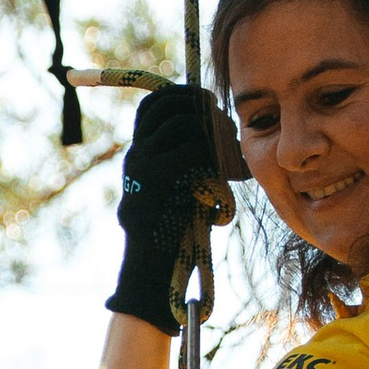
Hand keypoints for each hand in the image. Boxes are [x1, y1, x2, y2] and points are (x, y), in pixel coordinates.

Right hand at [107, 80, 233, 335]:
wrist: (153, 274)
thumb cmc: (175, 237)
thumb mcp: (182, 190)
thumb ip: (192, 161)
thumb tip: (222, 134)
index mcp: (139, 153)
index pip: (155, 103)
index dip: (183, 94)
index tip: (210, 103)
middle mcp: (137, 154)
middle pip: (169, 104)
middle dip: (202, 105)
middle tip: (226, 123)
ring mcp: (142, 166)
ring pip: (184, 124)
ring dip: (215, 132)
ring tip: (232, 154)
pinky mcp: (155, 181)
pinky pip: (191, 150)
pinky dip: (216, 157)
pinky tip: (229, 178)